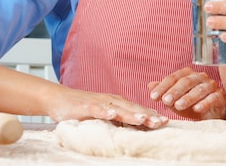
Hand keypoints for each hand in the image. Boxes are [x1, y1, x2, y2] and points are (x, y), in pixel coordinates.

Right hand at [47, 86, 167, 128]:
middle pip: (133, 109)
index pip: (138, 110)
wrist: (59, 99)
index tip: (166, 122)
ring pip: (118, 109)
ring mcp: (99, 102)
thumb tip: (137, 127)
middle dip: (148, 115)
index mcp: (118, 103)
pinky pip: (96, 109)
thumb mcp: (105, 114)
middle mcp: (112, 101)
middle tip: (162, 122)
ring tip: (144, 119)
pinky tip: (112, 114)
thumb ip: (119, 119)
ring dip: (131, 114)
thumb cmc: (84, 108)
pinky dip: (104, 111)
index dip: (152, 115)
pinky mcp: (85, 106)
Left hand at [148, 67, 225, 119]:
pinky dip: (204, 103)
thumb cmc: (192, 103)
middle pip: (186, 81)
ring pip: (199, 89)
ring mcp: (211, 86)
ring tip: (178, 106)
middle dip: (175, 91)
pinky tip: (197, 109)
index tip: (153, 97)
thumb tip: (150, 85)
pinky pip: (212, 98)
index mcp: (188, 75)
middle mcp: (200, 77)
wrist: (213, 112)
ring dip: (188, 97)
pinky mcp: (220, 96)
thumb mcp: (176, 98)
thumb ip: (164, 91)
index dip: (163, 86)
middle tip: (165, 100)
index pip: (174, 77)